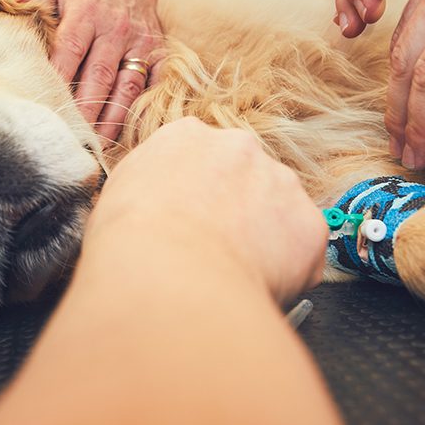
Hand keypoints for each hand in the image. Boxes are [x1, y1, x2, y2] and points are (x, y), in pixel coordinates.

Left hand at [22, 0, 163, 142]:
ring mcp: (140, 42)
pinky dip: (144, 108)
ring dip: (113, 116)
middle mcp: (115, 28)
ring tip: (97, 143)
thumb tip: (12, 13)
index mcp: (86, 13)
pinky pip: (156, 84)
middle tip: (71, 136)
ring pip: (127, 85)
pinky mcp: (160, 52)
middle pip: (99, 74)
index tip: (46, 104)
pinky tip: (130, 131)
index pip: (70, 49)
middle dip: (85, 108)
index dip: (59, 78)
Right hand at [87, 118, 326, 303]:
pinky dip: (288, 271)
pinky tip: (255, 287)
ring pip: (278, 211)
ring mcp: (280, 182)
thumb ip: (144, 187)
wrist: (166, 273)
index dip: (196, 194)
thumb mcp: (116, 197)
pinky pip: (302, 250)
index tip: (189, 221)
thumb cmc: (129, 242)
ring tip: (234, 275)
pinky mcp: (308, 225)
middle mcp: (238, 147)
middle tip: (215, 250)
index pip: (200, 159)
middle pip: (245, 177)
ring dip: (264, 238)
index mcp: (186, 136)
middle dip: (236, 210)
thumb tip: (148, 207)